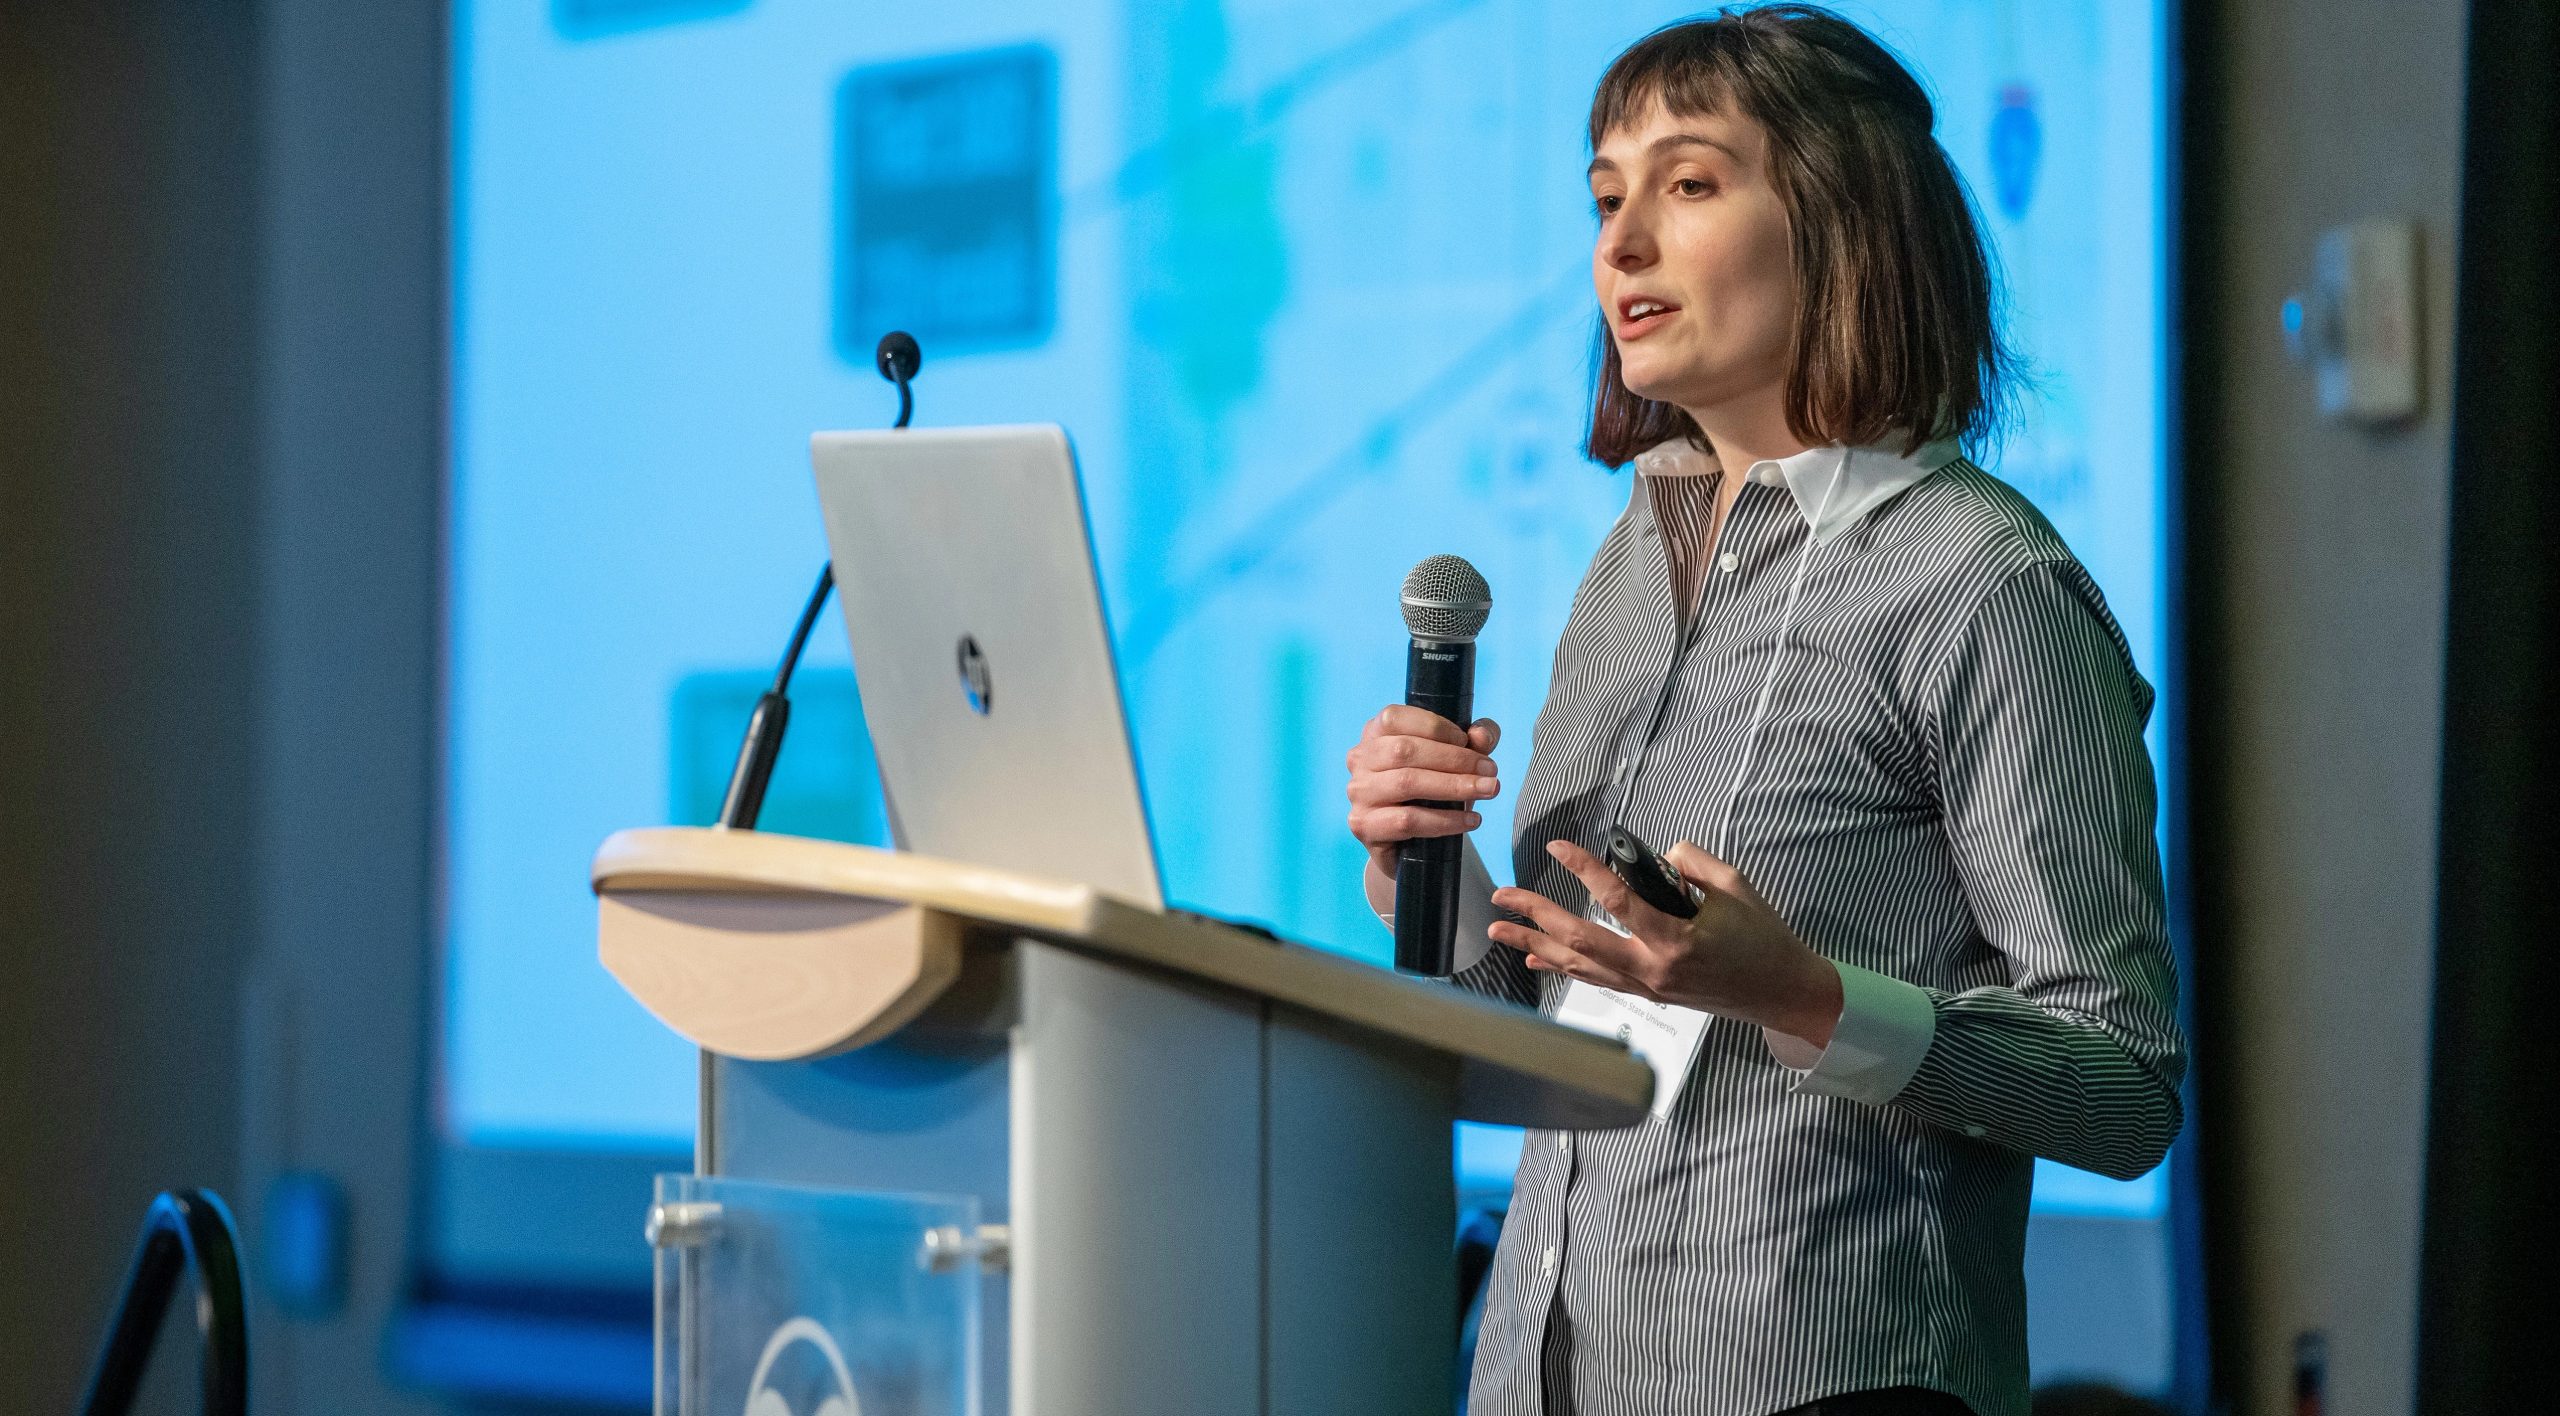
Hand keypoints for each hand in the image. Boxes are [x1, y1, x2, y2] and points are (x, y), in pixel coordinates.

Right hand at [1345, 706, 1502, 881]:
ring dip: (1454, 787)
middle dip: (1455, 759)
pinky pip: (1407, 820)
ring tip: (1488, 791)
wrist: (1409, 845)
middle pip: (1404, 750)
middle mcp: (1360, 760)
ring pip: (1406, 783)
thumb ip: (1473, 741)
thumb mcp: (1456, 761)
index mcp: (1374, 734)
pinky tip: (1470, 820)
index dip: (1433, 726)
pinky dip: (1445, 820)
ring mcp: (1358, 793)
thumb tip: (1481, 735)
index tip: (1467, 740)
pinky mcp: (1363, 825)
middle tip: (1491, 772)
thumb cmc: (1432, 792)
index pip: (1393, 718)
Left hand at [1488, 839, 1844, 1048]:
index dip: (1583, 870)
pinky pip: (1594, 979)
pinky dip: (1561, 965)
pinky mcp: (1647, 994)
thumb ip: (1692, 862)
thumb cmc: (1763, 937)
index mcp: (1674, 941)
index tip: (1557, 847)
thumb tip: (1658, 856)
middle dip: (1535, 915)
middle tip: (1502, 894)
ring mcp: (1645, 987)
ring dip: (1534, 943)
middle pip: (1579, 941)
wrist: (1781, 993)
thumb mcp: (1735, 887)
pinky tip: (1535, 955)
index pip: (1616, 901)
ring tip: (1499, 927)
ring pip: (1578, 965)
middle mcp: (1651, 969)